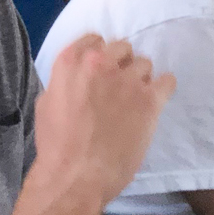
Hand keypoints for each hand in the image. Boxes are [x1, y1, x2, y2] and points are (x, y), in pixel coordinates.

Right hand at [35, 34, 175, 204]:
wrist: (76, 175)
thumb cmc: (55, 145)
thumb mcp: (46, 104)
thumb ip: (64, 83)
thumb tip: (77, 81)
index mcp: (71, 62)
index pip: (95, 39)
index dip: (101, 54)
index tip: (102, 69)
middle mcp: (100, 63)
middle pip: (122, 48)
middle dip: (121, 64)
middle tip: (118, 86)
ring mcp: (127, 80)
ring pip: (144, 64)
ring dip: (140, 79)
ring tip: (135, 99)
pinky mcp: (149, 100)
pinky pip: (167, 81)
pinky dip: (164, 87)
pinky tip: (158, 97)